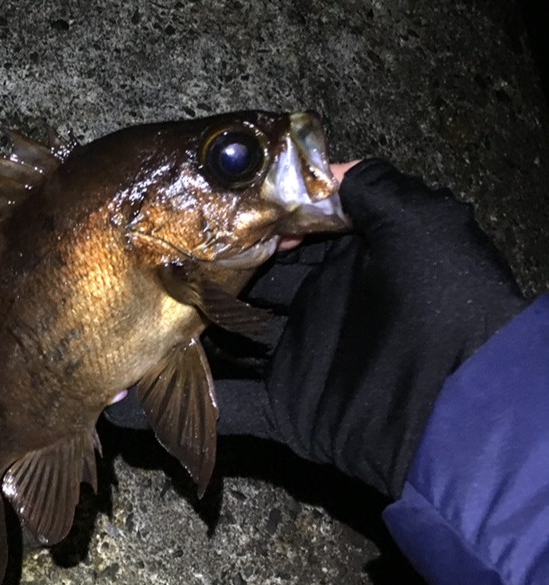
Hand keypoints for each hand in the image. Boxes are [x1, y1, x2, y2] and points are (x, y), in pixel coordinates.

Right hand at [107, 159, 526, 496]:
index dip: (251, 222)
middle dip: (206, 274)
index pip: (288, 235)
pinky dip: (180, 413)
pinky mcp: (289, 410)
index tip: (208, 211)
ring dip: (183, 335)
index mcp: (350, 263)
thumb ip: (372, 188)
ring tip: (126, 318)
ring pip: (229, 343)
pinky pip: (227, 409)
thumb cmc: (444, 305)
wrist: (461, 411)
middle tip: (153, 261)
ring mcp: (300, 361)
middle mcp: (320, 309)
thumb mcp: (422, 223)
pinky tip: (130, 404)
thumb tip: (324, 168)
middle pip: (249, 287)